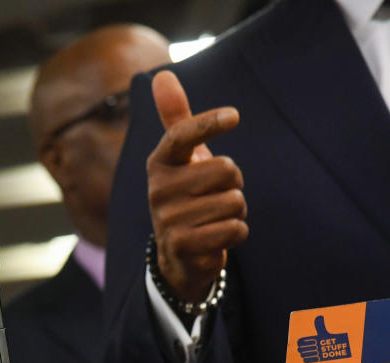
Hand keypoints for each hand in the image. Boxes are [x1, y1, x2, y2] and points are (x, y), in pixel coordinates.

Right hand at [147, 70, 248, 302]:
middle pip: (226, 169)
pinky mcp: (183, 245)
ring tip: (215, 217)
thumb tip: (162, 75)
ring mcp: (168, 219)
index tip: (234, 116)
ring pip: (235, 201)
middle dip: (234, 184)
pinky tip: (217, 237)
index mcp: (159, 163)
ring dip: (236, 211)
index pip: (181, 135)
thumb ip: (176, 118)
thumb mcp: (181, 158)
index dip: (208, 123)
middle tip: (215, 195)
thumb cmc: (186, 196)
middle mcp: (158, 190)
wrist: (178, 255)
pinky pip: (234, 229)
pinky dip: (236, 233)